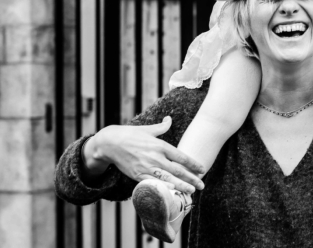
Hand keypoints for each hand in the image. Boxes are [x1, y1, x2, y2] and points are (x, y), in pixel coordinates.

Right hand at [89, 117, 205, 193]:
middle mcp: (155, 157)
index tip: (202, 169)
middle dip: (191, 178)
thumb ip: (161, 127)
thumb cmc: (129, 134)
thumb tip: (169, 119)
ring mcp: (147, 167)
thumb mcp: (147, 129)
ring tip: (192, 190)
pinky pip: (154, 184)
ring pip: (168, 179)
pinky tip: (172, 193)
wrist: (110, 143)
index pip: (181, 156)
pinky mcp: (138, 175)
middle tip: (202, 184)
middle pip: (177, 170)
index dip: (192, 164)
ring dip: (181, 185)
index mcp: (160, 145)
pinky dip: (164, 189)